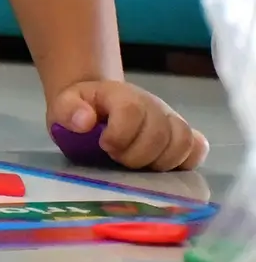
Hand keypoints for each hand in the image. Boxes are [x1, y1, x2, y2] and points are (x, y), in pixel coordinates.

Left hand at [51, 80, 207, 170]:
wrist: (96, 105)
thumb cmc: (81, 110)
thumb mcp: (63, 106)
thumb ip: (68, 110)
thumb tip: (85, 121)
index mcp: (122, 95)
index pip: (133, 112)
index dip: (119, 135)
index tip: (104, 146)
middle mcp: (153, 105)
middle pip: (160, 133)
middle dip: (136, 155)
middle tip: (118, 159)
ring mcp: (171, 119)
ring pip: (183, 142)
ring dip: (160, 162)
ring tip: (138, 165)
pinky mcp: (182, 135)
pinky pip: (198, 148)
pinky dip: (184, 161)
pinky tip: (161, 166)